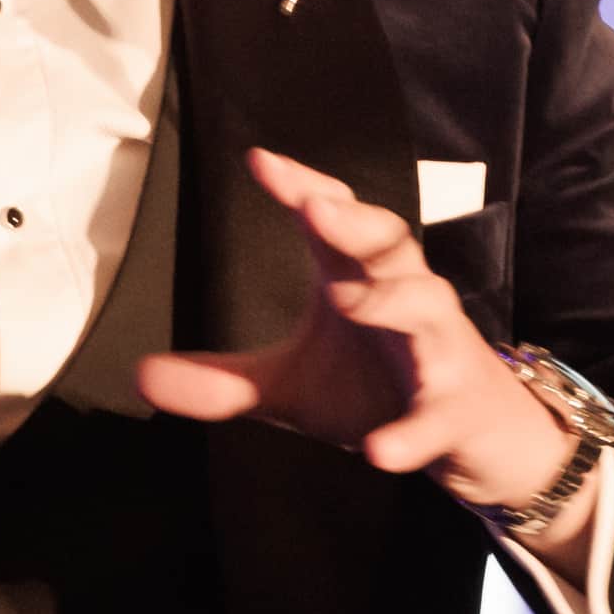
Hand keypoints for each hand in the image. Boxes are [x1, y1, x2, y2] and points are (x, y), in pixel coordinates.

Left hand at [136, 149, 584, 552]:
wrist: (474, 442)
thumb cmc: (379, 389)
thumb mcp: (291, 386)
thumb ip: (221, 380)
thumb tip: (138, 376)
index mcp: (361, 280)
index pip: (336, 218)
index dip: (304, 186)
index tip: (259, 162)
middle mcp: (405, 300)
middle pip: (392, 242)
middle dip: (357, 222)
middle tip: (314, 209)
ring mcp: (438, 352)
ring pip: (429, 308)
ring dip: (393, 302)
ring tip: (349, 301)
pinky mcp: (457, 411)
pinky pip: (438, 415)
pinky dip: (412, 432)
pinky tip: (379, 452)